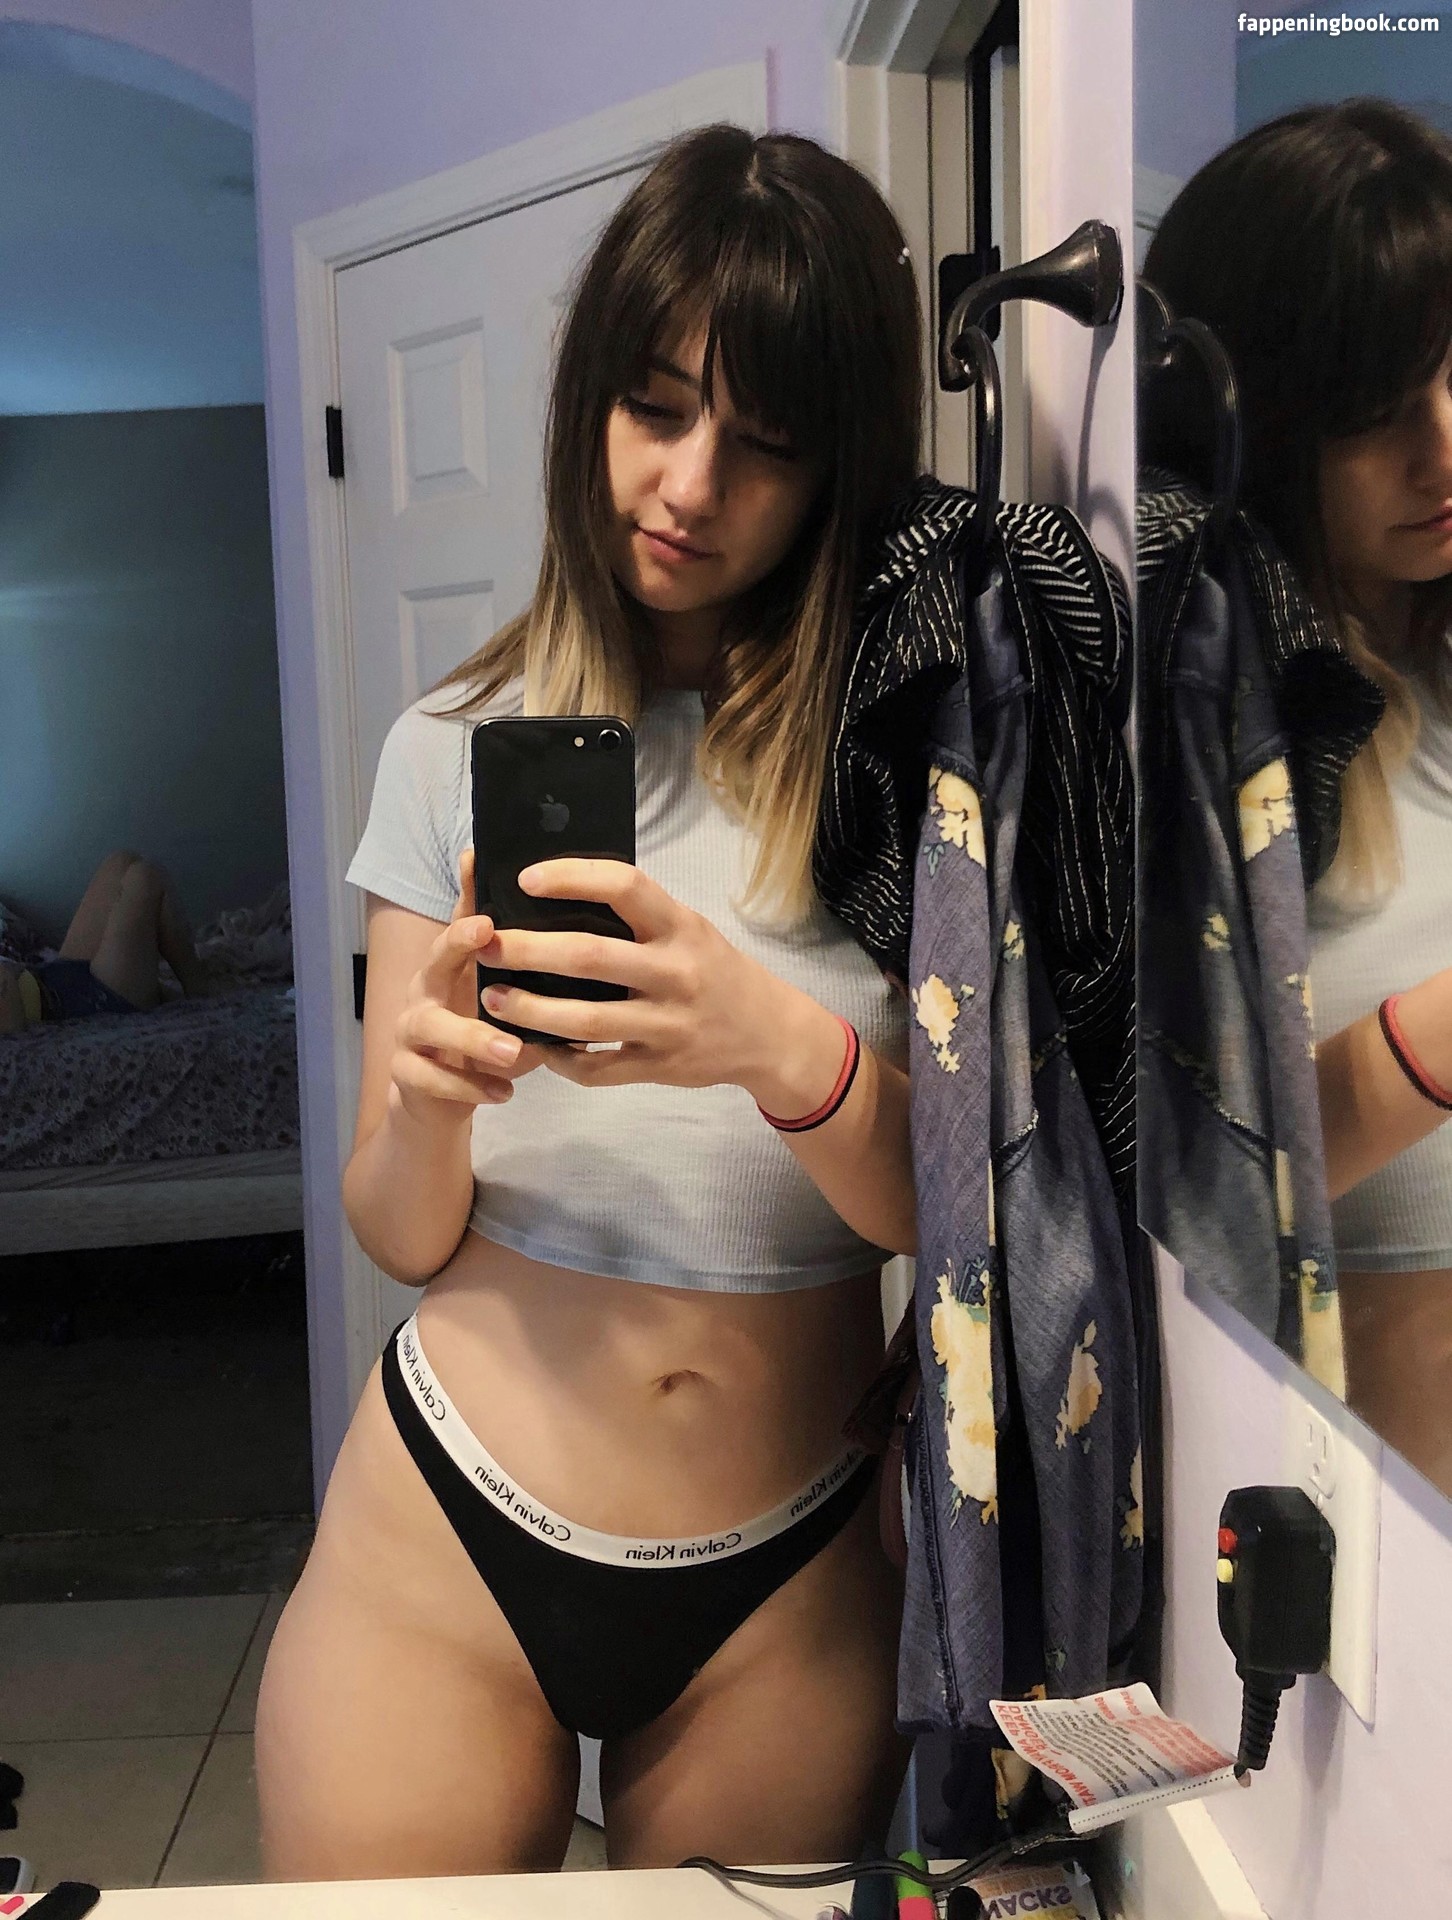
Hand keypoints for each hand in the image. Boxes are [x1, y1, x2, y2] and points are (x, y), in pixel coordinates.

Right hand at [388, 849, 545, 1128]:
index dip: (468, 888)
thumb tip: (598, 945)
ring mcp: (410, 1030)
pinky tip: (502, 1091)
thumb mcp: (513, 1004)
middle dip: (458, 942)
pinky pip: (432, 1079)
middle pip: (434, 956)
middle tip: (486, 932)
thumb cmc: (485, 1038)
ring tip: (512, 1049)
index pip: (462, 917)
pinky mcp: (407, 1073)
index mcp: (454, 965)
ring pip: (431, 1026)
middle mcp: (426, 988)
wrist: (438, 1099)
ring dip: (473, 1037)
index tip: (478, 858)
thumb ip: (538, 977)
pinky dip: (470, 1086)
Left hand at [473, 858, 826, 1100]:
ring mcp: (667, 1025)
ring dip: (530, 1011)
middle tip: (486, 945)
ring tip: (493, 999)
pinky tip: (537, 1044)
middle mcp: (676, 973)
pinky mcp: (659, 1067)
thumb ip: (638, 916)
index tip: (526, 879)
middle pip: (589, 957)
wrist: (768, 1034)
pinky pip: (598, 1068)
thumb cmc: (714, 970)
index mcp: (681, 928)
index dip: (571, 878)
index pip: (624, 887)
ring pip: (585, 1021)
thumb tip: (560, 891)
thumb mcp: (690, 929)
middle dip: (528, 951)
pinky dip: (561, 1059)